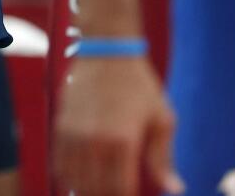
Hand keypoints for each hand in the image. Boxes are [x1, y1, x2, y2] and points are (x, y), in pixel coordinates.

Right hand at [53, 56, 183, 195]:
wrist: (107, 53)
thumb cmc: (140, 85)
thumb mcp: (161, 120)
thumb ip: (163, 158)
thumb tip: (175, 188)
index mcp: (124, 141)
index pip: (120, 188)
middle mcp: (96, 140)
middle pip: (95, 187)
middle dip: (103, 195)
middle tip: (112, 193)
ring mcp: (75, 133)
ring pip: (74, 178)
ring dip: (84, 189)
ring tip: (95, 191)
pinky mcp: (61, 124)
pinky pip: (59, 161)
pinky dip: (66, 176)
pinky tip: (76, 180)